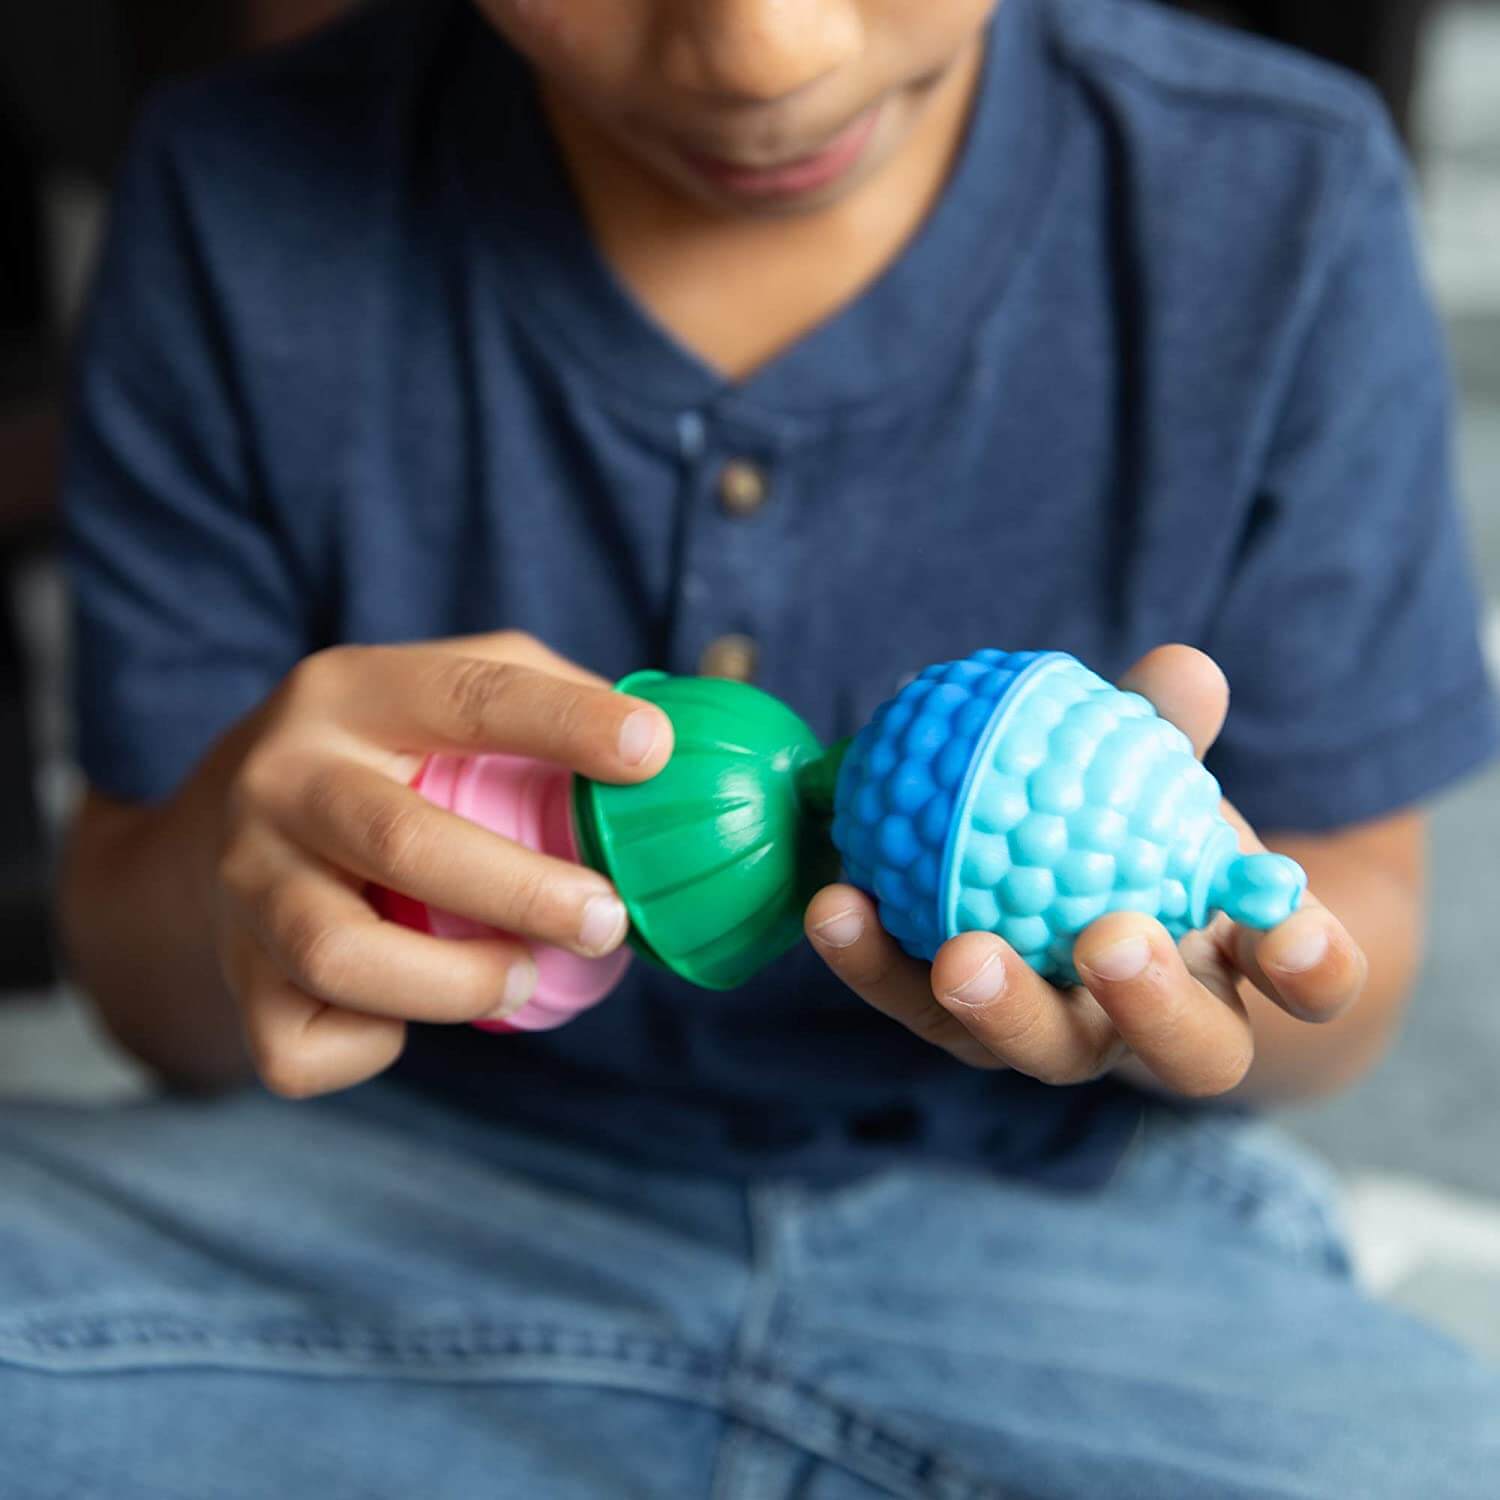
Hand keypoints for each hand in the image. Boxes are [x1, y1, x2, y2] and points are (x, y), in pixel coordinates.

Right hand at [199, 632, 671, 1098]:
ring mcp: (246, 885)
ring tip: (522, 975)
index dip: (565, 721)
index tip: (655, 750)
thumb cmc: (378, 762)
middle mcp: (282, 781)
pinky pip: (302, 1044)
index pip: (466, 696)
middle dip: (524, 891)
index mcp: (351, 695)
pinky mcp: (234, 978)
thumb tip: (670, 745)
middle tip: (610, 920)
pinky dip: (373, 1047)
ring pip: (340, 954)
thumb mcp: (436, 696)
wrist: (212, 835)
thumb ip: (542, 698)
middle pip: (403, 842)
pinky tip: (408, 1016)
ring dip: (455, 981)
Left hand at [805, 645, 1368, 1097]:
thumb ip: (1169, 726)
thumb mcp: (1156, 770)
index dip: (1314, 969)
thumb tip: (1181, 671)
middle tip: (1107, 941)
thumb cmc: (1136, 822)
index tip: (1293, 933)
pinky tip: (836, 901)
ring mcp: (1061, 1040)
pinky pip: (918, 1005)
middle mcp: (1158, 1029)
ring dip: (998, 1006)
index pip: (1309, 986)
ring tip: (956, 953)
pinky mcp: (961, 1030)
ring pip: (1040, 1049)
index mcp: (1239, 967)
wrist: (1058, 878)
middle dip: (1152, 1009)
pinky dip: (877, 961)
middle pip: (1182, 1054)